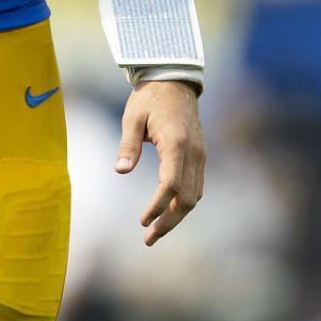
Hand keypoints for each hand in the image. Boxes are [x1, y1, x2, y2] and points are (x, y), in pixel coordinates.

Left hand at [114, 80, 204, 245]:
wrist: (175, 81)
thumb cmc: (149, 98)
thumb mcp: (132, 117)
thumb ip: (127, 144)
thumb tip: (120, 171)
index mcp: (176, 142)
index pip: (170, 184)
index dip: (157, 206)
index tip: (142, 221)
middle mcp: (193, 152)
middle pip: (187, 197)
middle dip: (169, 221)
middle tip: (148, 238)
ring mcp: (200, 155)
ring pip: (195, 196)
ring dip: (177, 217)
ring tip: (155, 232)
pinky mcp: (200, 156)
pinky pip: (196, 186)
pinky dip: (183, 203)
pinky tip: (167, 212)